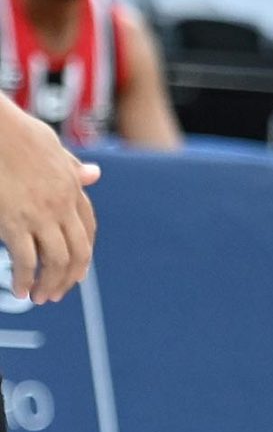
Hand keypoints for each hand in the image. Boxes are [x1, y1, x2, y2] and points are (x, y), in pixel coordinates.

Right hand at [0, 102, 98, 302]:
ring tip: (40, 297)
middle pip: (78, 252)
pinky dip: (24, 278)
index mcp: (73, 189)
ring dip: (49, 284)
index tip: (78, 271)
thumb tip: (96, 175)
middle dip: (69, 278)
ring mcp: (41, 215)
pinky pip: (26, 259)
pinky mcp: (16, 221)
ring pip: (56, 260)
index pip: (88, 229)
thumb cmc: (19, 134)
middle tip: (57, 293)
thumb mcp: (55, 149)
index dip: (84, 254)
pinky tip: (20, 289)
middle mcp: (62, 206)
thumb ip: (73, 167)